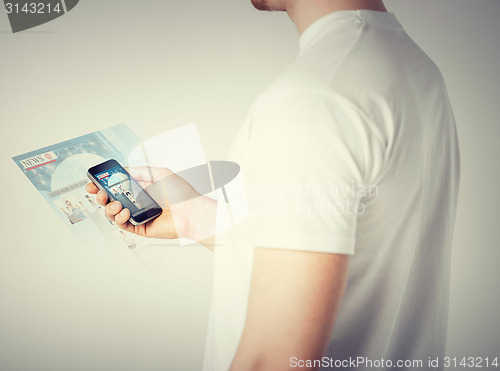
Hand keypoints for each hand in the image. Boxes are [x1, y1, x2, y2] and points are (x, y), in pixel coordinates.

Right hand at [86, 166, 215, 244]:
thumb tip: (124, 169)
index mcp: (142, 187)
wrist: (191, 212)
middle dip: (101, 195)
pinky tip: (124, 211)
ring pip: (114, 213)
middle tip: (98, 192)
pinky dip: (119, 217)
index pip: (118, 185)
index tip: (94, 182)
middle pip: (112, 199)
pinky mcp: (140, 227)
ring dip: (109, 207)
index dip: (105, 184)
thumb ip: (140, 171)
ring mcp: (138, 215)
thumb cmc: (181, 193)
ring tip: (115, 203)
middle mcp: (139, 201)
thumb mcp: (160, 173)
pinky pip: (123, 224)